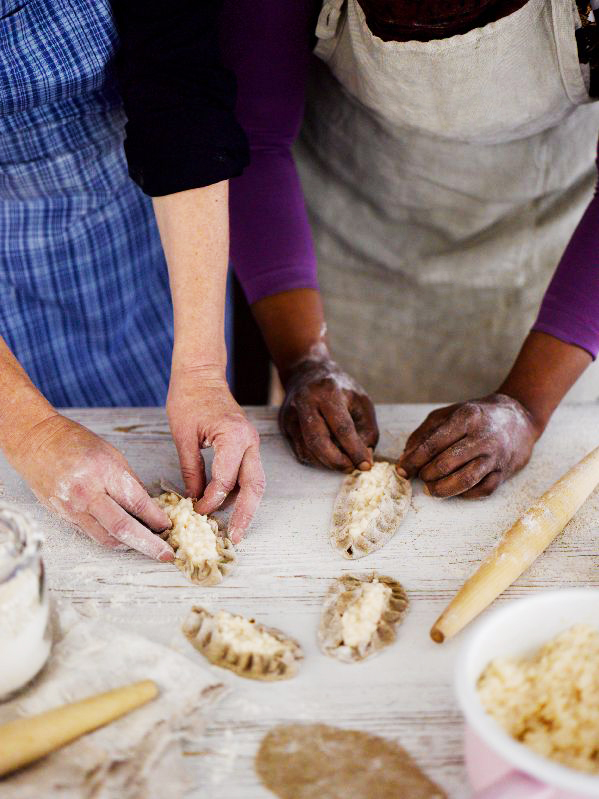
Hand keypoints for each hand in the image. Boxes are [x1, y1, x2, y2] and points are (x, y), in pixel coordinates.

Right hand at [11, 414, 172, 558]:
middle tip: (166, 554)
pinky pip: (92, 533)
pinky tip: (124, 538)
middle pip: (123, 528)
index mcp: (104, 472)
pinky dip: (111, 538)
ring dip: (130, 545)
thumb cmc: (75, 442)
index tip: (169, 527)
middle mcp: (87, 493)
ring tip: (148, 546)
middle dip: (149, 544)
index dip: (157, 519)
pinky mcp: (63, 517)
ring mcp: (73, 508)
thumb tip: (149, 506)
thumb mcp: (111, 454)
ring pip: (107, 538)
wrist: (36, 442)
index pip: (137, 503)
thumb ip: (130, 482)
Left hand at [167, 368, 264, 542]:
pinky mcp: (247, 444)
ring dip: (246, 505)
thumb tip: (195, 499)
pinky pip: (248, 472)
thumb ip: (192, 470)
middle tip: (237, 537)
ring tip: (235, 528)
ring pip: (255, 481)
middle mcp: (249, 441)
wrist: (201, 374)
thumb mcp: (183, 436)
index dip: (211, 501)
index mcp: (233, 436)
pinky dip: (240, 491)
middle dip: (246, 514)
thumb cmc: (188, 399)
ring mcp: (251, 443)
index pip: (226, 480)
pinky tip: (228, 506)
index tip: (196, 512)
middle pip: (254, 485)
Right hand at [279, 357, 378, 470]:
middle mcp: (306, 402)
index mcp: (328, 392)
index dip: (354, 449)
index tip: (365, 465)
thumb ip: (367, 429)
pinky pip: (300, 450)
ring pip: (306, 449)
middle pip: (317, 441)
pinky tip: (328, 456)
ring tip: (342, 462)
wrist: (307, 372)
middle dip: (336, 461)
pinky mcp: (285, 424)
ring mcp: (291, 414)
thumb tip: (364, 458)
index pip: (341, 427)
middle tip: (350, 468)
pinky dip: (316, 459)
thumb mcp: (361, 401)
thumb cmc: (340, 389)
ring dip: (326, 463)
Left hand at [398, 393, 538, 497]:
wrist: (519, 419)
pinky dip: (464, 494)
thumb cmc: (476, 417)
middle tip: (420, 477)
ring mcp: (495, 456)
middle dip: (426, 475)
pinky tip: (455, 489)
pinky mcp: (504, 472)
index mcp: (466, 418)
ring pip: (464, 481)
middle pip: (446, 464)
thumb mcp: (448, 414)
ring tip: (431, 489)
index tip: (402, 470)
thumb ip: (424, 434)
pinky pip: (482, 490)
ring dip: (442, 489)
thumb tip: (405, 458)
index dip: (413, 461)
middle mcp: (483, 437)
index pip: (432, 444)